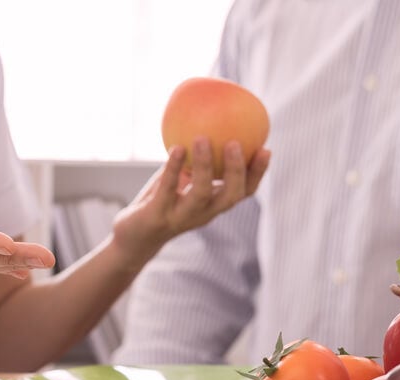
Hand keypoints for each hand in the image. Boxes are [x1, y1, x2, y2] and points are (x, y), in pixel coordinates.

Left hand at [111, 137, 269, 264]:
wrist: (133, 237)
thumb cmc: (160, 201)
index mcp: (213, 205)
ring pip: (200, 194)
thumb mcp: (179, 180)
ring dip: (204, 166)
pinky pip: (167, 190)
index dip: (257, 174)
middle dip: (237, 171)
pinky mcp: (158, 217)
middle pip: (230, 196)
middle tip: (235, 142)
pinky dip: (173, 168)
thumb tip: (205, 123)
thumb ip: (193, 160)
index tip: (267, 149)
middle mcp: (202, 214)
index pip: (243, 192)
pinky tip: (176, 148)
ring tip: (202, 139)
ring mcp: (181, 217)